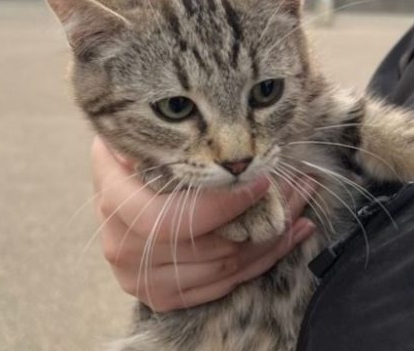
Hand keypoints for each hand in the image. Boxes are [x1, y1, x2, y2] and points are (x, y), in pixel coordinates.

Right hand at [91, 136, 316, 311]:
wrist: (121, 206)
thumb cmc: (135, 163)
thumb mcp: (135, 138)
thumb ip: (153, 132)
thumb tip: (184, 114)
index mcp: (113, 201)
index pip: (171, 218)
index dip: (222, 205)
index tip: (260, 179)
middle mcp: (121, 246)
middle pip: (208, 247)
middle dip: (260, 221)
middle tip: (296, 189)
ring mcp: (140, 279)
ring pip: (224, 268)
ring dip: (272, 237)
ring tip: (301, 202)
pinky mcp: (162, 298)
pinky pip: (225, 286)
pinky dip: (263, 261)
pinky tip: (289, 233)